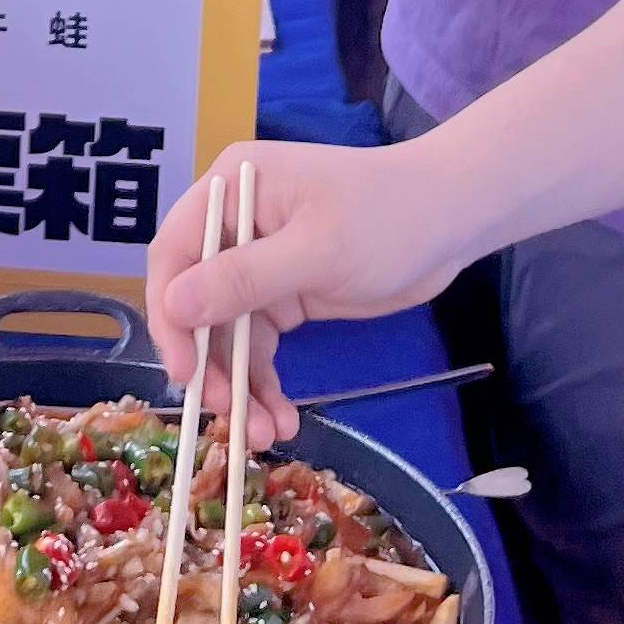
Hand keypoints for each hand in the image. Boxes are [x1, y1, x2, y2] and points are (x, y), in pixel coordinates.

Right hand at [146, 136, 483, 452]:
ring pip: (229, 333)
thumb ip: (244, 279)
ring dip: (241, 385)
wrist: (452, 220)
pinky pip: (261, 345)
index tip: (184, 372)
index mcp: (231, 188)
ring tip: (265, 435)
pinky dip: (267, 383)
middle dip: (211, 363)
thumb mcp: (316, 250)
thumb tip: (174, 306)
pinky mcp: (287, 295)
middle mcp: (235, 224)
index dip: (171, 314)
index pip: (175, 252)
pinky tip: (283, 419)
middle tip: (229, 414)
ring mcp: (260, 261)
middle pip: (198, 301)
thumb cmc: (387, 217)